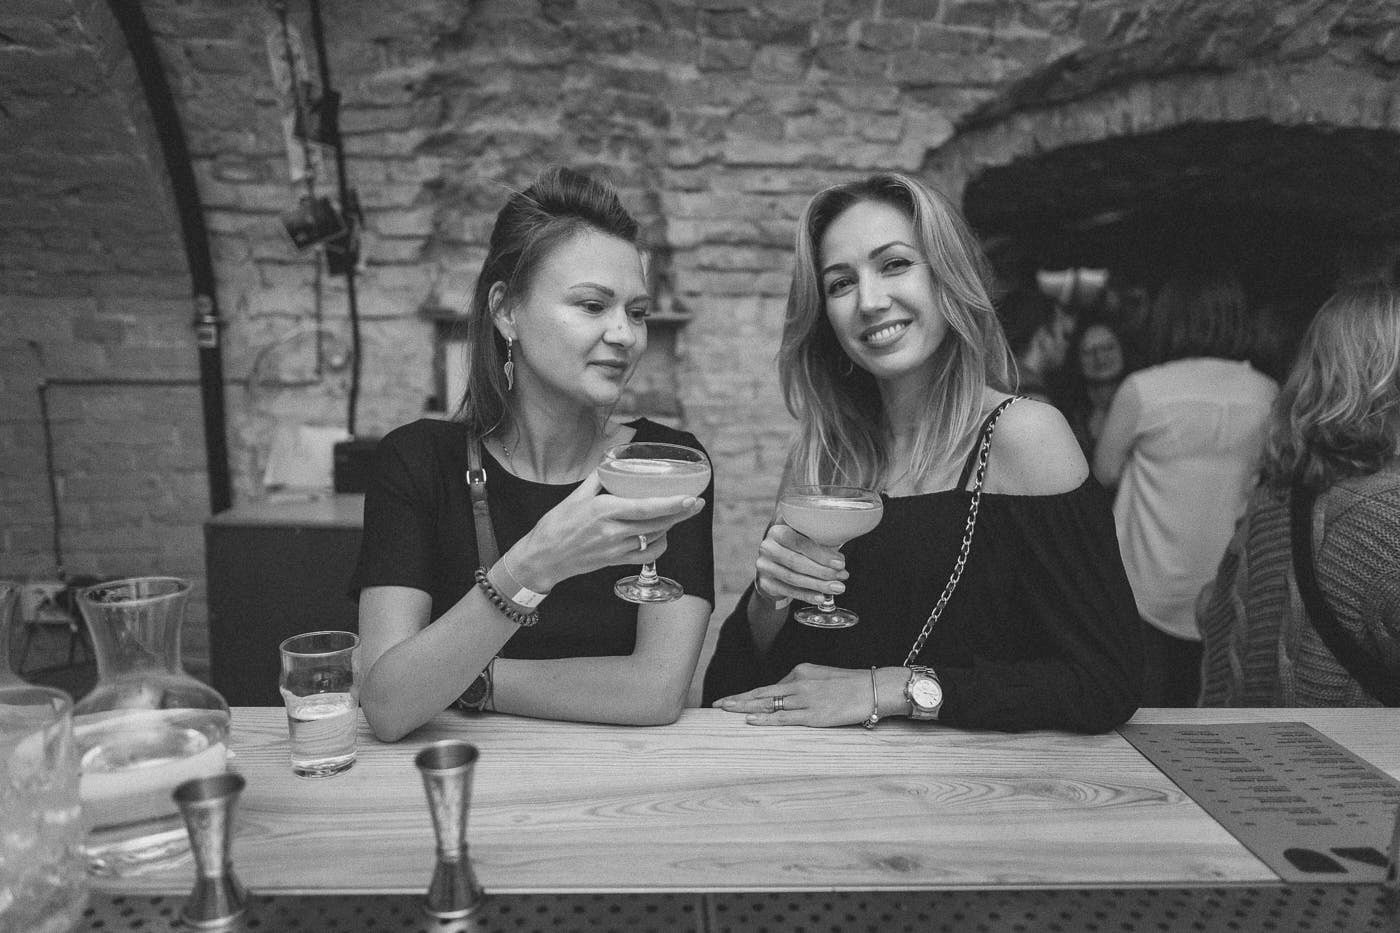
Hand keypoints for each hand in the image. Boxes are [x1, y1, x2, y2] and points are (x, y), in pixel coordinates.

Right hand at [511, 472, 702, 590]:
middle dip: (681, 513)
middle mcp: (613, 531)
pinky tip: (662, 534)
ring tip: (680, 513)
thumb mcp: (575, 496)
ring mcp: (616, 549)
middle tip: (697, 503)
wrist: (542, 558)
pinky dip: (658, 545)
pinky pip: (646, 556)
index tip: (691, 497)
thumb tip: (612, 462)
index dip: (672, 504)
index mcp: (603, 511)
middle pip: (657, 523)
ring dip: (670, 525)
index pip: (645, 507)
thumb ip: (598, 479)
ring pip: (654, 537)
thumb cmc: (556, 525)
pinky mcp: (615, 562)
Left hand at [712, 663, 876, 726]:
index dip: (748, 695)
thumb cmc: (851, 684)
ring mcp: (805, 699)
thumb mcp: (822, 677)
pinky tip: (750, 720)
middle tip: (717, 704)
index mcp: (800, 671)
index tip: (731, 699)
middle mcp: (799, 682)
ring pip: (768, 703)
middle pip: (761, 693)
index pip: (769, 686)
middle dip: (738, 699)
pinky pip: (784, 717)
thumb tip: (785, 695)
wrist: (875, 688)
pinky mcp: (814, 714)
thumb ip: (802, 684)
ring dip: (744, 708)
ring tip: (724, 710)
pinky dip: (765, 718)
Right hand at [754, 522, 847, 606]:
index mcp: (777, 531)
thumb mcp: (804, 539)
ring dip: (818, 584)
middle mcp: (767, 547)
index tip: (840, 563)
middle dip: (822, 571)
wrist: (773, 564)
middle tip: (842, 576)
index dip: (821, 554)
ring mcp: (764, 566)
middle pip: (796, 562)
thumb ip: (819, 543)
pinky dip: (806, 595)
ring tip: (837, 587)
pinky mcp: (765, 583)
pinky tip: (821, 597)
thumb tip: (840, 560)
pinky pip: (788, 591)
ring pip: (793, 578)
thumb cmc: (795, 548)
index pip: (800, 542)